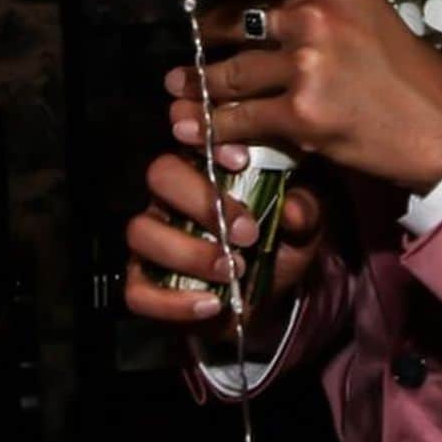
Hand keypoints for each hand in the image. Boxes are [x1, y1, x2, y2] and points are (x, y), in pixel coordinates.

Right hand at [123, 150, 321, 341]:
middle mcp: (172, 196)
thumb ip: (305, 210)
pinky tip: (210, 304)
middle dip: (203, 201)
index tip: (242, 160)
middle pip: (161, 174)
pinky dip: (171, 302)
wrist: (263, 299)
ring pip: (142, 231)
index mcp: (207, 167)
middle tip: (247, 232)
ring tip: (231, 269)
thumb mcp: (304, 224)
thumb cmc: (279, 243)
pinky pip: (136, 290)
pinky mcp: (142, 283)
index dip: (210, 142)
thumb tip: (296, 210)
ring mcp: (153, 237)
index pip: (194, 138)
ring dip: (189, 253)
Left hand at [165, 0, 441, 194]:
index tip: (204, 2)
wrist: (439, 125)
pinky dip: (211, 126)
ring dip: (197, 84)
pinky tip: (192, 128)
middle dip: (205, 37)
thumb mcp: (364, 12)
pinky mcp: (301, 110)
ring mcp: (307, 60)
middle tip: (188, 50)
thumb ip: (316, 1)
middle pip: (234, 18)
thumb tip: (254, 4)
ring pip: (230, 71)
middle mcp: (316, 10)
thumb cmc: (404, 70)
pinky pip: (239, 117)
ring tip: (177, 89)